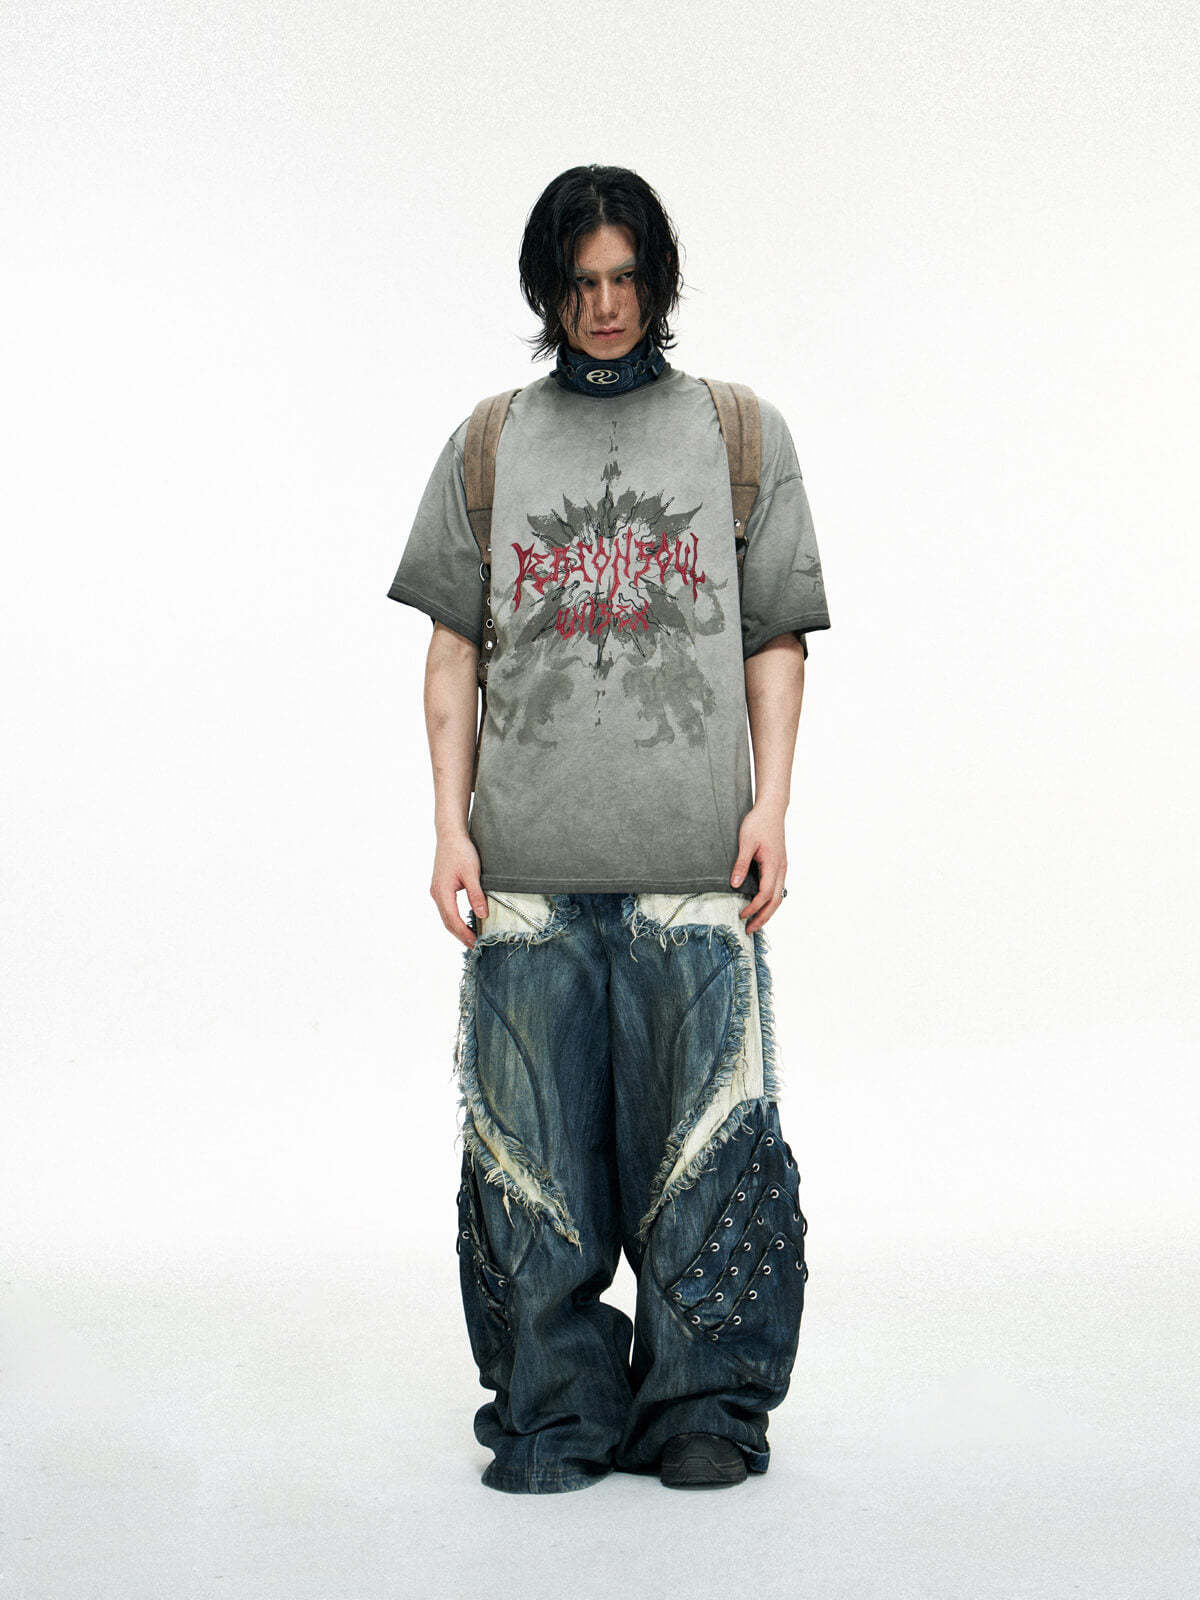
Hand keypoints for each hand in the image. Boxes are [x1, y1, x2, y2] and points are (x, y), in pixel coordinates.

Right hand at [431, 832, 487, 947]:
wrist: (450, 835)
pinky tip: (465, 921)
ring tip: (472, 937)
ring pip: (447, 915)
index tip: (476, 944)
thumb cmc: (461, 851)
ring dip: (458, 928)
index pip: (452, 920)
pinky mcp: (441, 887)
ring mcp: (437, 891)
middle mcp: (437, 894)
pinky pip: (447, 908)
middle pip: (448, 921)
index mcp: (442, 892)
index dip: (464, 934)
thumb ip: (476, 895)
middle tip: (475, 946)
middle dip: (461, 935)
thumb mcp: (472, 873)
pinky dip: (455, 918)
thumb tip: (482, 915)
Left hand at [730, 801, 786, 934]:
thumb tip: (735, 884)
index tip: (742, 915)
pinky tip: (762, 905)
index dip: (754, 908)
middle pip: (775, 901)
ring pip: (779, 896)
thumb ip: (741, 864)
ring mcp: (782, 867)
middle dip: (763, 917)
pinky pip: (778, 888)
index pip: (765, 894)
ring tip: (756, 922)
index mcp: (774, 865)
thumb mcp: (746, 842)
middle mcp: (781, 869)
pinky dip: (770, 901)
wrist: (771, 809)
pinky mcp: (780, 865)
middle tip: (750, 930)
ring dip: (768, 911)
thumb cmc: (758, 823)